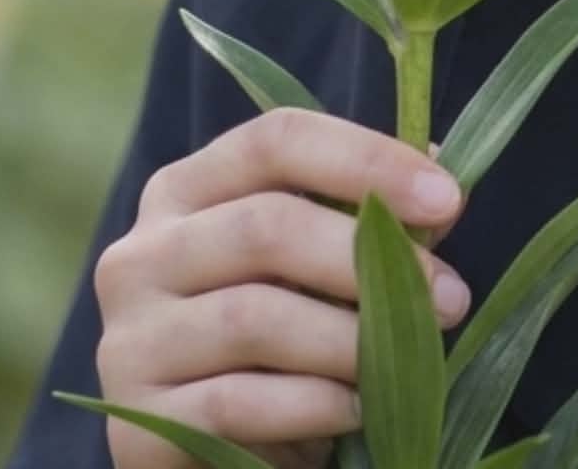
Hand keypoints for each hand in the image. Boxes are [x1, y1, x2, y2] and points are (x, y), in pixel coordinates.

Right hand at [91, 108, 471, 468]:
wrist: (209, 448)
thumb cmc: (280, 331)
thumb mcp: (317, 260)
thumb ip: (368, 212)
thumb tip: (445, 170)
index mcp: (187, 188)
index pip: (276, 139)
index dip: (366, 159)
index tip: (447, 198)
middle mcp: (140, 253)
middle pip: (266, 226)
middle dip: (372, 259)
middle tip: (450, 297)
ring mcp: (127, 339)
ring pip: (253, 317)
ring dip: (350, 338)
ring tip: (411, 358)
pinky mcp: (133, 423)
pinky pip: (232, 404)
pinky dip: (311, 405)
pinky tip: (356, 409)